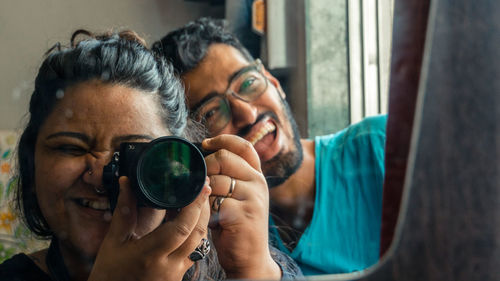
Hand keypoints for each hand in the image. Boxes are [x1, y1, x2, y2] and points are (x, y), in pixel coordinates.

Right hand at [88, 176, 210, 280]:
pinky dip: (195, 232)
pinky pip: (195, 251)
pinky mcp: (180, 275)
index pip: (181, 229)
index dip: (194, 206)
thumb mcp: (113, 242)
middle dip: (204, 208)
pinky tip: (190, 220)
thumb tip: (127, 183)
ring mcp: (177, 273)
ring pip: (200, 243)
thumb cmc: (110, 274)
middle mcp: (169, 266)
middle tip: (203, 187)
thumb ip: (124, 211)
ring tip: (198, 200)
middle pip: (198, 234)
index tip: (200, 188)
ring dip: (202, 220)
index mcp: (150, 256)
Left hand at [202, 135, 280, 279]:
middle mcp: (258, 183)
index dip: (222, 140)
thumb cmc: (237, 225)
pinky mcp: (243, 214)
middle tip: (201, 184)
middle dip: (205, 168)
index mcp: (257, 175)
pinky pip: (214, 202)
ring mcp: (253, 198)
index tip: (205, 144)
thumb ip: (229, 177)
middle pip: (224, 158)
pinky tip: (212, 220)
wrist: (251, 258)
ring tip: (208, 208)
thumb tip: (203, 157)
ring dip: (204, 195)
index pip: (243, 146)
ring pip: (215, 181)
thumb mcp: (239, 196)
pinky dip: (207, 211)